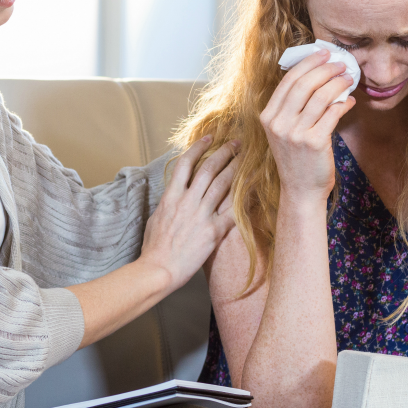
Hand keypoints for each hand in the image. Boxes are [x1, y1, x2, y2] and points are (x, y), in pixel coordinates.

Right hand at [140, 137, 239, 289]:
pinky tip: (253, 190)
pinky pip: (233, 212)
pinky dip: (244, 200)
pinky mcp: (213, 232)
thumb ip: (168, 203)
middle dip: (225, 152)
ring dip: (236, 169)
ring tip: (246, 158)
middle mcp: (187, 201)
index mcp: (171, 196)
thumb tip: (174, 194)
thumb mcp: (156, 217)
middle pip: (209, 169)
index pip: (186, 163)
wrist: (159, 269)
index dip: (198, 148)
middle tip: (236, 143)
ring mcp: (201, 215)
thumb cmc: (154, 248)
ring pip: (223, 185)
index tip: (209, 138)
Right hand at [259, 49, 355, 201]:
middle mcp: (278, 123)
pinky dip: (343, 104)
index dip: (308, 63)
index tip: (323, 54)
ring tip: (349, 79)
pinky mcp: (313, 142)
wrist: (301, 190)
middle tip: (341, 63)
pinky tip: (350, 101)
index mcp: (268, 116)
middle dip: (326, 69)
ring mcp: (294, 133)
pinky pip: (332, 114)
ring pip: (320, 96)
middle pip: (304, 84)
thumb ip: (294, 107)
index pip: (288, 80)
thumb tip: (318, 77)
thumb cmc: (297, 159)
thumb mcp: (285, 131)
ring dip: (338, 83)